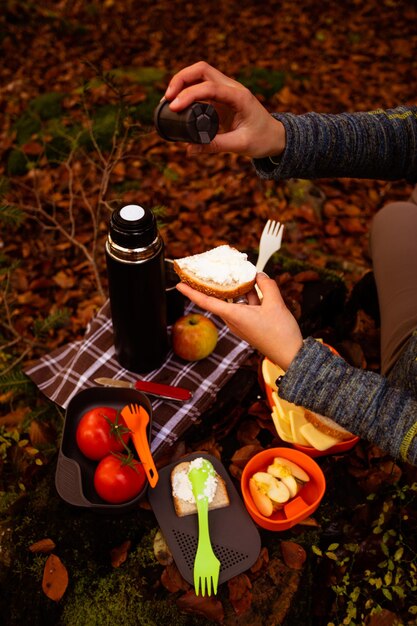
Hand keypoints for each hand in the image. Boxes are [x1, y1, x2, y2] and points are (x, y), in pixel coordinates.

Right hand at [164, 61, 285, 158]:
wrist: (274, 136)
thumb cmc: (262, 139)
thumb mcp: (240, 145)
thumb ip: (215, 146)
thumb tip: (189, 149)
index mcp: (239, 97)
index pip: (210, 87)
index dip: (190, 95)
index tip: (174, 107)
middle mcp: (232, 88)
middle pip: (201, 70)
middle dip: (181, 79)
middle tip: (168, 98)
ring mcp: (225, 91)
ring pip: (199, 74)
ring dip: (182, 82)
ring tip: (168, 100)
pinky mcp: (220, 98)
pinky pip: (200, 88)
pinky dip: (187, 91)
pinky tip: (178, 104)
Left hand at [176, 272, 302, 370]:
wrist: (291, 354)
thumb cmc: (280, 334)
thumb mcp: (276, 304)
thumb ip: (267, 286)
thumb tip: (260, 275)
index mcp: (235, 316)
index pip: (207, 302)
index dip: (191, 292)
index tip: (179, 284)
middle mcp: (234, 320)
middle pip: (221, 298)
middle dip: (219, 283)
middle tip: (215, 268)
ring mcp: (242, 323)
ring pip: (236, 300)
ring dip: (240, 287)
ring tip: (247, 272)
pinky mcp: (250, 325)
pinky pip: (245, 306)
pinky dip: (249, 295)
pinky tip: (258, 285)